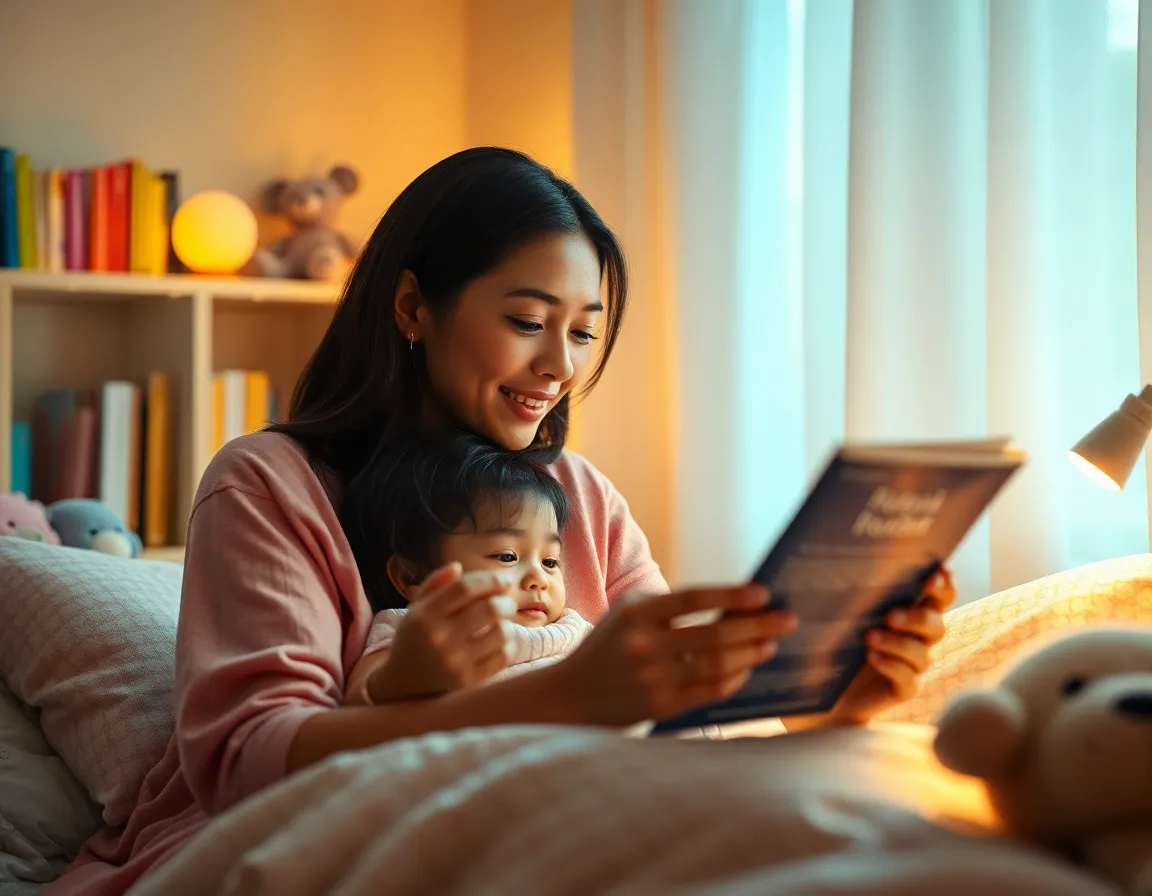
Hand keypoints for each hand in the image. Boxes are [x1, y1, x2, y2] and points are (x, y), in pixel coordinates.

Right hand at [365, 563, 515, 703]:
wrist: (403, 685)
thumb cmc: (414, 639)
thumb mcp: (415, 609)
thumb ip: (434, 584)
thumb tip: (458, 567)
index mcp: (424, 616)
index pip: (464, 588)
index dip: (490, 579)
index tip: (504, 580)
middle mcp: (438, 638)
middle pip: (489, 608)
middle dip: (505, 601)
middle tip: (507, 603)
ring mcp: (454, 662)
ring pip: (501, 632)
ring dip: (508, 623)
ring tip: (502, 623)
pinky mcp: (467, 681)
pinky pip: (502, 656)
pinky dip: (507, 645)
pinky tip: (501, 642)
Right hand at [551, 585, 797, 726]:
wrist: (569, 696)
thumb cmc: (609, 646)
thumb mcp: (629, 615)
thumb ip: (672, 608)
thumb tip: (735, 607)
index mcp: (636, 613)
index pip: (694, 598)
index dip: (732, 596)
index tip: (764, 593)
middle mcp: (643, 645)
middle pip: (713, 635)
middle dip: (756, 627)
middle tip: (787, 619)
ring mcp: (652, 679)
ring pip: (716, 665)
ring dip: (751, 654)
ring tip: (771, 643)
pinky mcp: (659, 706)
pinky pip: (709, 691)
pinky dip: (734, 678)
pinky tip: (748, 668)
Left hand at [821, 566, 954, 725]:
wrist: (822, 692)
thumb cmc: (828, 642)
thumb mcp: (827, 616)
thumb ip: (827, 600)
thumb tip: (812, 590)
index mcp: (908, 611)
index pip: (938, 596)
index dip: (943, 585)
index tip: (935, 573)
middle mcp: (916, 637)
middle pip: (936, 624)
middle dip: (918, 617)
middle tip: (890, 615)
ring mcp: (911, 665)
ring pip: (922, 653)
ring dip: (899, 643)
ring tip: (870, 637)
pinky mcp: (902, 690)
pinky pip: (909, 680)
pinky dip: (892, 666)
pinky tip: (872, 657)